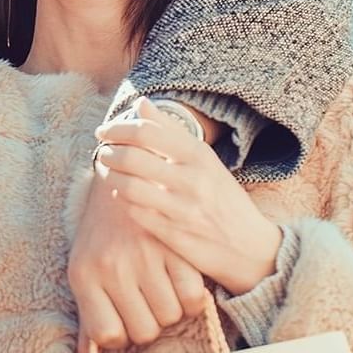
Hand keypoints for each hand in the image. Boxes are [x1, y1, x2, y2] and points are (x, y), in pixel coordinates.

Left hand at [68, 171, 209, 352]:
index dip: (120, 336)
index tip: (125, 324)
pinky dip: (193, 298)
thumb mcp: (84, 266)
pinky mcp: (174, 245)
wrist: (119, 175)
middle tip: (150, 307)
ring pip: (170, 316)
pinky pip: (193, 296)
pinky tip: (184, 284)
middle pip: (144, 331)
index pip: (108, 335)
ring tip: (167, 292)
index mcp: (84, 275)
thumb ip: (87, 312)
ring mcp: (144, 256)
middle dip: (150, 325)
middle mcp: (112, 267)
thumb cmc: (101, 231)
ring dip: (172, 311)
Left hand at [94, 98, 281, 295]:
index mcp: (200, 155)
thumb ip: (171, 132)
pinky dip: (120, 200)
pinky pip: (133, 212)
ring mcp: (182, 209)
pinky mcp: (173, 235)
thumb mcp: (206, 161)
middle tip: (102, 151)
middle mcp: (192, 179)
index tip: (105, 131)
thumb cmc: (223, 199)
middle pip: (132, 156)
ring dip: (108, 175)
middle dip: (108, 151)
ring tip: (105, 171)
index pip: (146, 132)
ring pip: (127, 185)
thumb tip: (141, 103)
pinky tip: (119, 194)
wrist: (251, 248)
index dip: (118, 128)